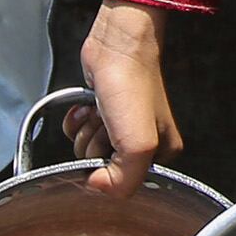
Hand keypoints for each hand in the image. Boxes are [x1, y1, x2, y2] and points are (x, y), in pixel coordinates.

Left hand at [71, 0, 179, 194]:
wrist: (117, 46)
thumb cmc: (133, 85)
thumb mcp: (137, 145)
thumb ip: (122, 181)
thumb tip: (95, 189)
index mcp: (161, 154)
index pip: (123, 183)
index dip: (110, 167)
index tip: (116, 143)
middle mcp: (141, 143)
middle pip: (100, 166)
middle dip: (96, 143)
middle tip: (109, 121)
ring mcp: (118, 127)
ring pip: (85, 149)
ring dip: (86, 129)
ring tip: (101, 109)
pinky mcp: (99, 112)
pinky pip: (75, 131)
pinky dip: (75, 119)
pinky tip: (89, 104)